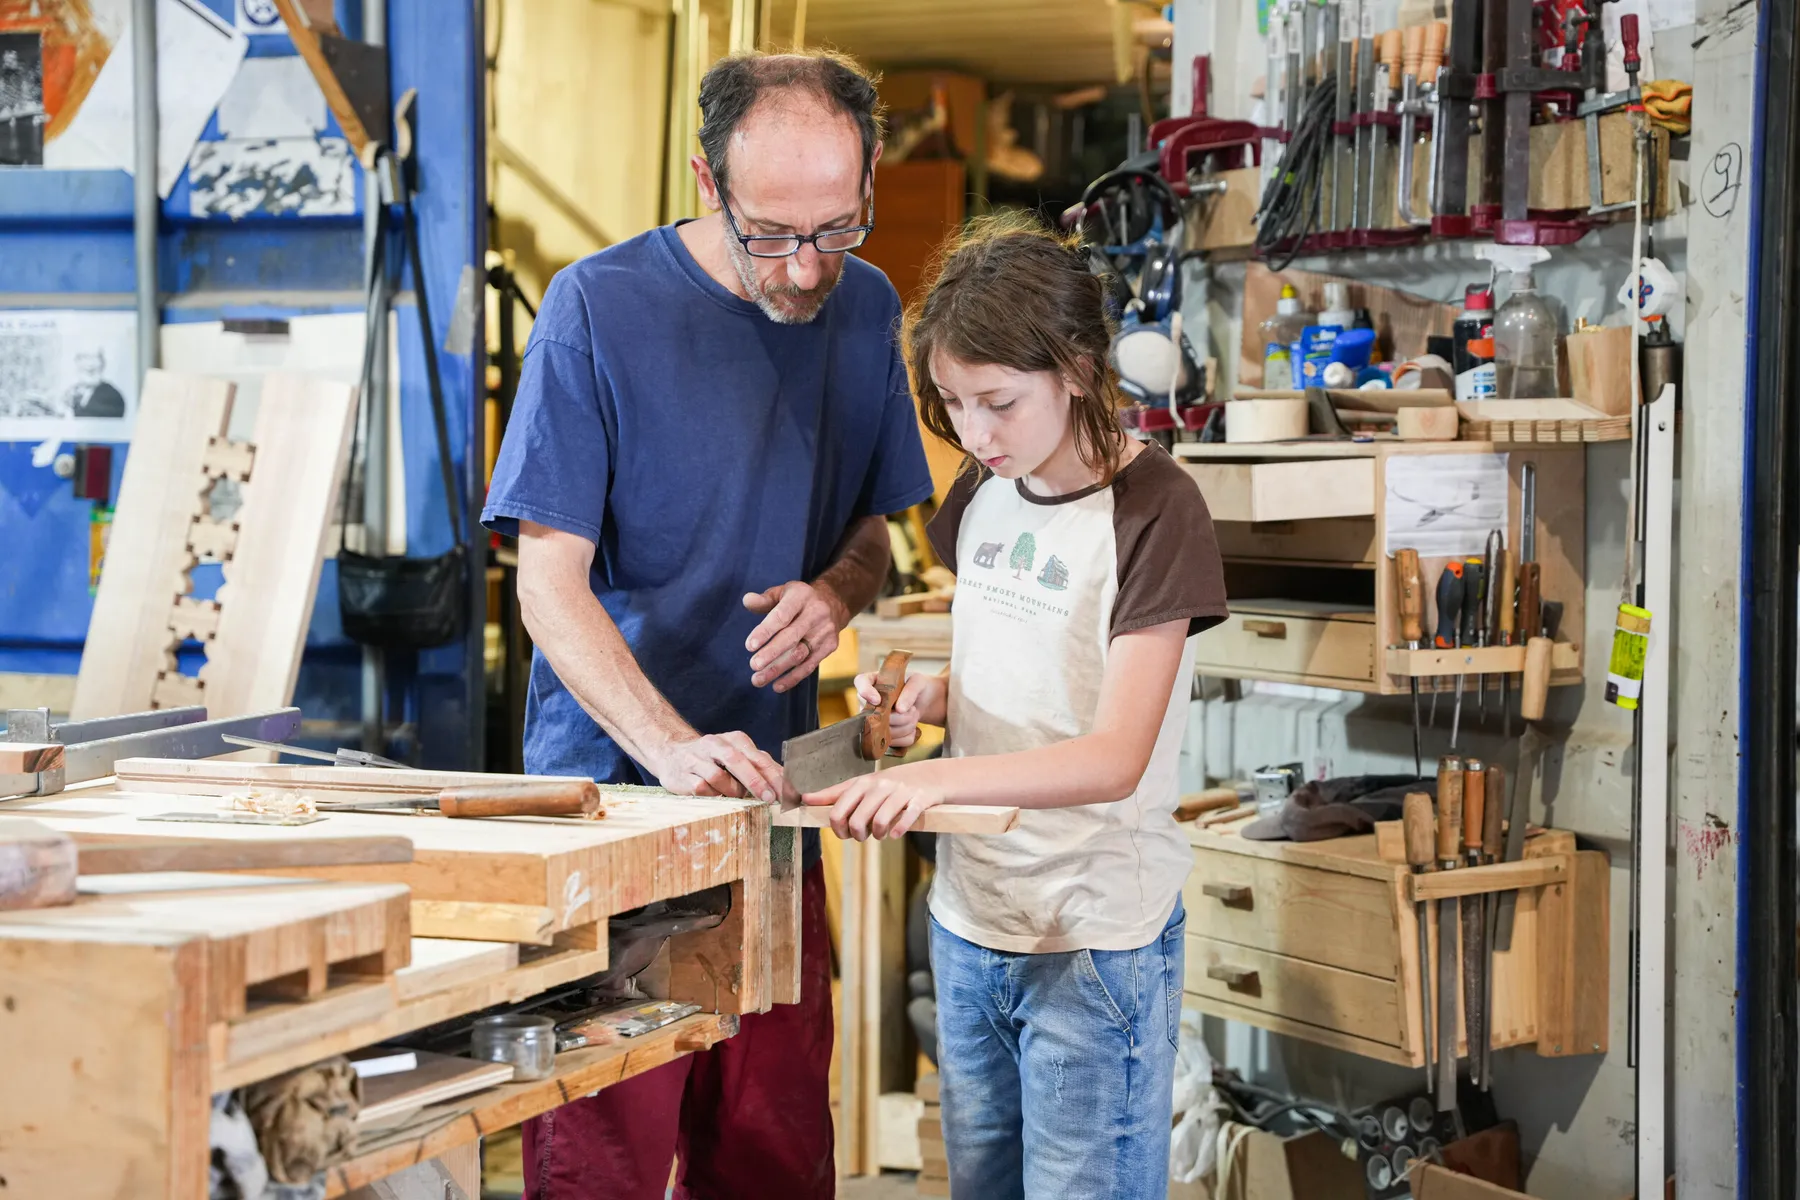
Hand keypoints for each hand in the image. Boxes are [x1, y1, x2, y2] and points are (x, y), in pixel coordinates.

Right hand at [651, 730, 787, 805]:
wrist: (671, 754)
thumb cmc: (713, 759)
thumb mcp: (738, 757)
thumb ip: (760, 767)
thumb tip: (788, 783)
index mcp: (734, 740)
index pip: (758, 758)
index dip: (774, 776)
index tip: (787, 793)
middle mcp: (715, 745)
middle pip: (738, 762)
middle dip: (756, 782)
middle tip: (770, 799)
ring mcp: (697, 759)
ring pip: (719, 778)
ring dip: (730, 791)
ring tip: (731, 794)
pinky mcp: (683, 775)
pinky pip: (702, 789)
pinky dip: (712, 795)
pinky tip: (712, 794)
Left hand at [744, 580, 847, 692]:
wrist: (834, 603)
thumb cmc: (799, 600)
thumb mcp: (782, 592)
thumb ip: (764, 600)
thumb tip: (747, 601)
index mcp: (801, 596)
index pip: (782, 615)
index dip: (765, 631)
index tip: (749, 646)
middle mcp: (816, 613)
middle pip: (791, 637)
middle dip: (771, 653)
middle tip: (753, 665)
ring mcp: (825, 631)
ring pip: (799, 654)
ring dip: (778, 669)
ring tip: (757, 680)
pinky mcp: (830, 646)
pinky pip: (810, 665)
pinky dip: (793, 678)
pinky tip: (777, 685)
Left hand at [804, 767, 944, 839]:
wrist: (929, 776)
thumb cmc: (889, 785)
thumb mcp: (862, 785)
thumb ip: (834, 794)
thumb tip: (806, 799)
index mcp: (862, 784)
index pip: (838, 810)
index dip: (837, 828)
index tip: (842, 833)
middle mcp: (878, 786)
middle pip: (857, 820)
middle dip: (857, 835)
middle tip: (863, 836)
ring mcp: (899, 792)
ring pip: (879, 822)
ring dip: (878, 835)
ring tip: (881, 835)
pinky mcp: (918, 800)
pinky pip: (905, 820)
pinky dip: (898, 831)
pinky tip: (895, 834)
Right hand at [852, 670, 944, 749]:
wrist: (922, 701)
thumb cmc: (916, 687)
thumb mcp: (918, 682)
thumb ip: (909, 692)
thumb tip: (899, 710)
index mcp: (874, 681)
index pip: (861, 682)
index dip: (866, 692)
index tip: (878, 700)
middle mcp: (868, 701)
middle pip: (874, 715)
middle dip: (899, 716)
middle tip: (912, 709)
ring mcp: (872, 720)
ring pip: (885, 731)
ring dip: (906, 726)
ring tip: (913, 715)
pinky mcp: (881, 735)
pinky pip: (893, 742)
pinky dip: (907, 736)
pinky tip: (911, 727)